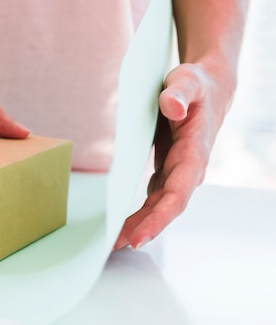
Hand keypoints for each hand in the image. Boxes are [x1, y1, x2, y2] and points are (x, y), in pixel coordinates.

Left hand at [114, 62, 232, 249]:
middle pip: (166, 206)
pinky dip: (140, 212)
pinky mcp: (168, 170)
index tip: (139, 237)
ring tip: (115, 241)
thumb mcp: (188, 80)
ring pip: (159, 205)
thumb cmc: (197, 84)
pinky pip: (155, 198)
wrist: (209, 87)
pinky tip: (122, 224)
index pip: (177, 193)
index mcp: (194, 151)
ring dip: (140, 224)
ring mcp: (178, 172)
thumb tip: (172, 107)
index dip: (159, 217)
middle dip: (144, 228)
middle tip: (116, 244)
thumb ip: (179, 92)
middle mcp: (188, 168)